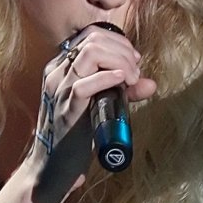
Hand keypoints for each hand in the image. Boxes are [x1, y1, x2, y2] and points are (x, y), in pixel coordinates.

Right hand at [28, 24, 157, 202]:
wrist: (52, 168)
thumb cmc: (75, 136)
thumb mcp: (100, 106)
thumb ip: (122, 92)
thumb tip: (150, 83)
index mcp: (61, 66)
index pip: (90, 35)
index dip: (118, 42)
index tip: (134, 61)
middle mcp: (56, 72)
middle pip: (93, 40)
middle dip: (123, 52)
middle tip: (136, 74)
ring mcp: (58, 89)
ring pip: (90, 54)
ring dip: (120, 62)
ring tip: (131, 80)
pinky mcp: (65, 110)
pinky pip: (84, 85)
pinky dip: (108, 79)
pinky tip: (123, 83)